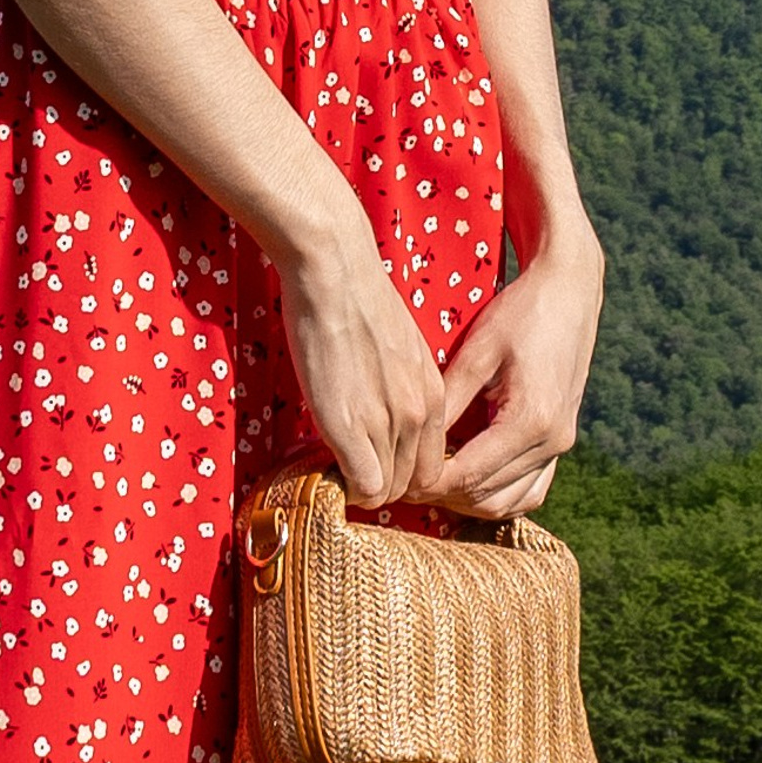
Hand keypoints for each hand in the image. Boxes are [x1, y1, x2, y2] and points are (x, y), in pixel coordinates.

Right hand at [277, 219, 449, 506]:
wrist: (335, 271)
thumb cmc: (358, 301)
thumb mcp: (400, 351)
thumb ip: (402, 388)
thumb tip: (384, 413)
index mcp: (434, 395)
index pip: (433, 467)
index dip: (404, 474)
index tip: (377, 464)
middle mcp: (419, 414)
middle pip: (412, 485)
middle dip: (383, 485)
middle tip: (352, 469)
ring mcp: (387, 422)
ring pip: (386, 491)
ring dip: (361, 485)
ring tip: (336, 464)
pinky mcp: (350, 426)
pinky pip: (362, 485)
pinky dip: (345, 486)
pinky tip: (327, 464)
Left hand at [429, 227, 604, 519]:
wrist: (570, 290)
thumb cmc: (521, 312)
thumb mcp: (477, 351)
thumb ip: (447, 402)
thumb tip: (412, 444)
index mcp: (530, 419)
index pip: (467, 475)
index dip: (426, 484)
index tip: (396, 478)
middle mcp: (552, 441)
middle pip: (485, 495)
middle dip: (442, 495)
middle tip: (405, 481)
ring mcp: (561, 445)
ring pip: (508, 501)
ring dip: (467, 500)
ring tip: (431, 480)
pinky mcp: (561, 441)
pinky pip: (529, 489)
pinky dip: (497, 494)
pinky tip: (466, 479)